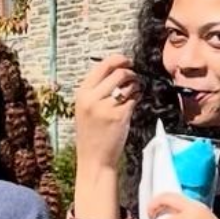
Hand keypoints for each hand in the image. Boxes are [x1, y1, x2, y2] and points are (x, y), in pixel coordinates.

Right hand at [74, 56, 141, 171]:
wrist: (94, 159)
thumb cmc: (91, 135)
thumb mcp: (85, 109)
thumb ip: (97, 90)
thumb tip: (117, 70)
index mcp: (82, 94)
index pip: (102, 66)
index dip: (118, 59)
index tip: (127, 61)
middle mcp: (92, 98)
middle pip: (118, 72)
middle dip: (131, 74)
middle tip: (134, 80)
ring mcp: (105, 107)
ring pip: (128, 84)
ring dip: (135, 86)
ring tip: (133, 93)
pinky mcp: (119, 116)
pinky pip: (134, 99)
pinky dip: (137, 98)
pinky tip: (134, 103)